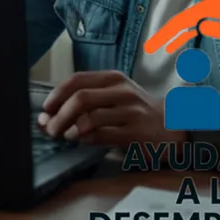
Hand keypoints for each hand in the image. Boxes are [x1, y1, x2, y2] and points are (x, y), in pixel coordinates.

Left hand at [36, 70, 185, 148]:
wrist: (173, 125)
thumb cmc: (136, 110)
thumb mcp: (115, 94)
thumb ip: (88, 98)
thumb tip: (51, 112)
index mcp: (113, 78)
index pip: (77, 80)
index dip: (57, 94)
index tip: (45, 109)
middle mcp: (122, 91)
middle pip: (81, 98)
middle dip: (59, 115)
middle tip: (49, 128)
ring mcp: (130, 112)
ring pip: (90, 118)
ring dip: (69, 129)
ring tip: (63, 136)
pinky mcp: (136, 133)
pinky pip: (103, 135)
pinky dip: (86, 139)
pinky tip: (81, 141)